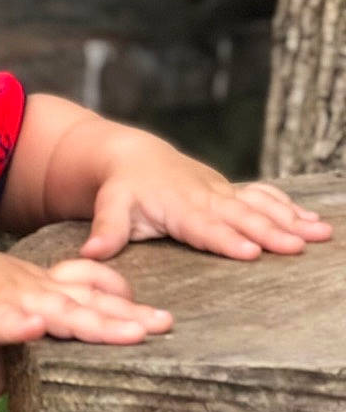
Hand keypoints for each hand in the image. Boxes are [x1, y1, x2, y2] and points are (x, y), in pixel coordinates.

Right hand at [0, 243, 172, 398]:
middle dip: (129, 313)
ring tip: (131, 333)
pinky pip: (8, 323)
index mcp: (38, 287)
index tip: (142, 307)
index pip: (87, 285)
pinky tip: (36, 330)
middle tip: (165, 324)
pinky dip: (23, 326)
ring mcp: (16, 301)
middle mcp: (36, 290)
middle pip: (91, 300)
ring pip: (65, 311)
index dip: (116, 293)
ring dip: (98, 322)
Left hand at [79, 142, 332, 261]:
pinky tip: (314, 222)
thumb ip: (106, 230)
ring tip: (319, 234)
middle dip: (270, 232)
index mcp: (178, 207)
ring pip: (260, 207)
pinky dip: (290, 208)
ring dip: (291, 220)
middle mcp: (205, 198)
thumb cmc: (121, 189)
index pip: (204, 227)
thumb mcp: (109, 206)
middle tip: (296, 247)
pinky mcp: (232, 192)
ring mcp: (222, 193)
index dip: (227, 239)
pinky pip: (265, 198)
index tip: (250, 252)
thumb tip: (91, 253)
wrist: (134, 157)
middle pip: (241, 218)